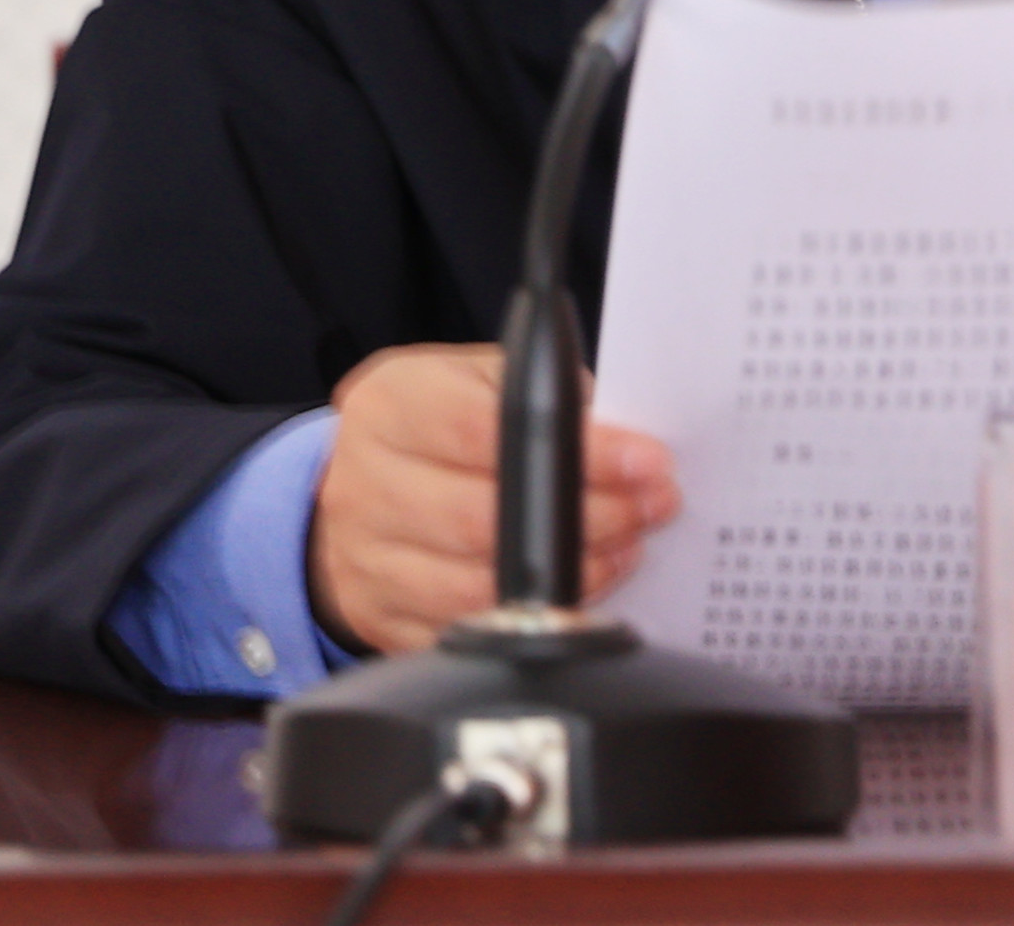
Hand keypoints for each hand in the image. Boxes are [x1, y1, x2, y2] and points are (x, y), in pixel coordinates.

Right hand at [306, 343, 681, 654]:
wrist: (361, 483)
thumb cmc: (440, 424)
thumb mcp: (480, 378)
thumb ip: (547, 400)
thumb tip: (626, 450)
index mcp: (390, 406)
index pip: (487, 431)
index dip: (577, 453)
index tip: (647, 462)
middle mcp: (366, 484)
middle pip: (482, 519)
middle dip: (589, 518)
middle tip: (652, 508)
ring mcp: (366, 561)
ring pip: (476, 590)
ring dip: (572, 575)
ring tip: (625, 549)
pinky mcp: (378, 621)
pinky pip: (465, 636)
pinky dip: (531, 622)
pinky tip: (576, 592)